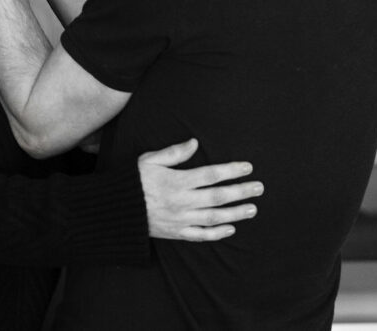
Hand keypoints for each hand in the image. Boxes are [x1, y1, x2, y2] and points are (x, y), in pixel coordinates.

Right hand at [138, 138, 262, 240]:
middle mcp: (182, 201)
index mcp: (177, 181)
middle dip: (241, 191)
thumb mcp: (149, 160)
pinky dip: (217, 233)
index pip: (211, 174)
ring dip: (236, 213)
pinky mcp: (176, 233)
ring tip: (253, 208)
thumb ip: (173, 152)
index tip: (248, 167)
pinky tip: (231, 228)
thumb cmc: (133, 181)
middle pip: (218, 196)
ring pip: (214, 217)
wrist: (116, 211)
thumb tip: (195, 142)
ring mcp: (180, 219)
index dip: (231, 171)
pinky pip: (201, 235)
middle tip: (259, 188)